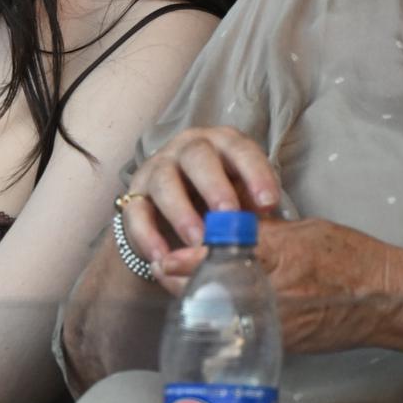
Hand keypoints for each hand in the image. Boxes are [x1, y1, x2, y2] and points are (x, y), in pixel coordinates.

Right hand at [117, 125, 284, 273]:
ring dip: (181, 212)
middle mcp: (186, 150)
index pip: (239, 149)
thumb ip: (252, 208)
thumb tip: (260, 224)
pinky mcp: (134, 196)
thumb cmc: (219, 203)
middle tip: (228, 215)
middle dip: (214, 186)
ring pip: (164, 182)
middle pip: (197, 156)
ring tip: (198, 241)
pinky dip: (148, 235)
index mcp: (221, 145)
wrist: (175, 214)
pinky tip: (162, 257)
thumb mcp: (243, 199)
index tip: (268, 203)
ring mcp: (156, 169)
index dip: (255, 173)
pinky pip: (136, 213)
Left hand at [159, 217, 402, 354]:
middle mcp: (271, 292)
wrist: (390, 301)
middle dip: (178, 281)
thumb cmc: (352, 258)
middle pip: (203, 289)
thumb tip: (217, 225)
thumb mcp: (303, 230)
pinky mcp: (281, 343)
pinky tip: (214, 307)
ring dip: (196, 300)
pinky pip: (238, 330)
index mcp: (276, 256)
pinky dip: (221, 318)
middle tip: (166, 270)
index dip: (181, 256)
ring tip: (185, 287)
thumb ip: (258, 231)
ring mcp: (275, 322)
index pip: (211, 255)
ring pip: (216, 313)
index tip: (165, 253)